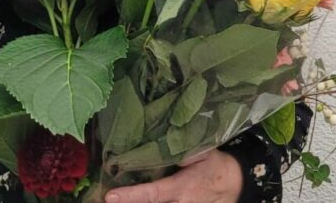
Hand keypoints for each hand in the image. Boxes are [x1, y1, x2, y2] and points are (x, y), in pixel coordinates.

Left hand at [104, 149, 241, 202]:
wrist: (235, 185)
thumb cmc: (216, 166)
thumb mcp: (204, 152)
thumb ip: (184, 149)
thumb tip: (162, 138)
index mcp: (182, 188)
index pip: (153, 194)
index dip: (130, 196)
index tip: (110, 197)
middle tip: (99, 198)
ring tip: (113, 198)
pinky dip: (141, 202)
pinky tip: (126, 199)